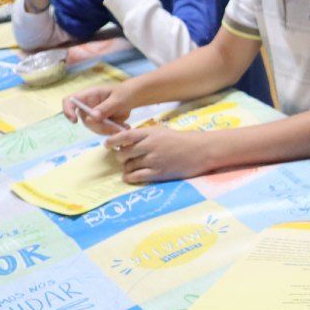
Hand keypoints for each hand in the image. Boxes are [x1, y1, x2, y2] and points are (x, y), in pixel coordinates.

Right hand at [63, 85, 132, 134]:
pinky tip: (123, 127)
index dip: (68, 111)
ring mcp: (93, 115)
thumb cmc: (125, 93)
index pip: (70, 101)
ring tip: (124, 126)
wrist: (133, 98)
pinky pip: (102, 131)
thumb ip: (106, 107)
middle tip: (117, 127)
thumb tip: (92, 117)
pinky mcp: (100, 123)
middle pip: (85, 120)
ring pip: (94, 128)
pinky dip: (112, 131)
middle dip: (100, 126)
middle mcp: (87, 106)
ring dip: (108, 130)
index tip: (75, 121)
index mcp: (88, 95)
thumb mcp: (118, 99)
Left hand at [103, 127, 217, 182]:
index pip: (124, 136)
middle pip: (123, 153)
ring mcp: (154, 160)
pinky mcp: (159, 173)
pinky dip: (129, 177)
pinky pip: (136, 176)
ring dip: (126, 168)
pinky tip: (129, 177)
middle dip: (120, 157)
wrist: (201, 150)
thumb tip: (125, 142)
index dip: (112, 141)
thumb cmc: (182, 140)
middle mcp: (150, 146)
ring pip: (129, 165)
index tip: (107, 145)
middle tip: (123, 158)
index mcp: (150, 133)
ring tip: (129, 168)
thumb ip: (144, 135)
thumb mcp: (162, 131)